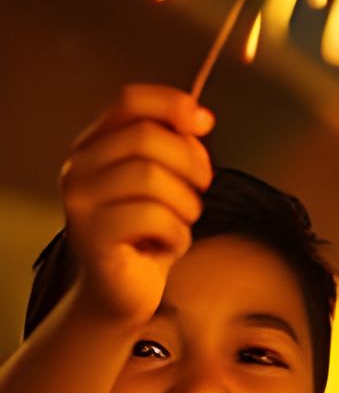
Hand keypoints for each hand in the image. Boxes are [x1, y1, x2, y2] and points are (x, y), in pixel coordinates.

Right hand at [60, 86, 213, 327]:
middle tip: (201, 189)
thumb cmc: (147, 233)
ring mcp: (80, 201)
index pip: (130, 100)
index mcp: (94, 145)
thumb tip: (199, 118)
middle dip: (191, 162)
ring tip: (182, 222)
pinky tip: (169, 245)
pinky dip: (177, 233)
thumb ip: (176, 143)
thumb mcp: (166, 179)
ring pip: (152, 176)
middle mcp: (78, 168)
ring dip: (186, 203)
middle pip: (147, 137)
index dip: (173, 104)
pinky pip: (153, 217)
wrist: (123, 292)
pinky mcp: (91, 236)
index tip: (205, 123)